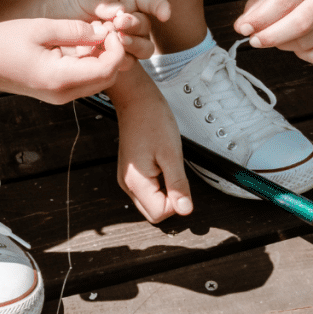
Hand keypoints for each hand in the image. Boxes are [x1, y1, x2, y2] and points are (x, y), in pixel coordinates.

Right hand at [0, 18, 130, 104]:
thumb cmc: (0, 43)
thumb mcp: (40, 28)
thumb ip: (74, 30)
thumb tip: (103, 30)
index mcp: (60, 78)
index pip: (108, 68)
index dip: (116, 46)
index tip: (109, 26)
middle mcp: (63, 93)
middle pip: (108, 77)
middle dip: (113, 52)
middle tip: (105, 28)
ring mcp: (60, 96)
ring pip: (98, 79)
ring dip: (102, 57)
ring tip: (93, 32)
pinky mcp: (56, 92)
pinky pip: (84, 79)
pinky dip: (90, 62)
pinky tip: (81, 43)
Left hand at [34, 0, 170, 59]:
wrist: (48, 22)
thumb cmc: (66, 3)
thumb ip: (103, 3)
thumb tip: (121, 11)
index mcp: (125, 2)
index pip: (149, 3)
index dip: (159, 6)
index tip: (165, 13)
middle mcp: (127, 23)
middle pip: (147, 28)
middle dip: (137, 26)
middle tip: (120, 23)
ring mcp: (121, 42)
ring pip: (143, 48)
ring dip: (133, 44)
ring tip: (116, 39)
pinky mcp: (111, 59)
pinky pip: (126, 62)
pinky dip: (119, 58)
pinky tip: (105, 51)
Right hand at [108, 68, 192, 223]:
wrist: (136, 99)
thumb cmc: (152, 120)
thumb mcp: (172, 153)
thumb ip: (178, 185)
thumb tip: (186, 210)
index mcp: (136, 182)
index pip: (159, 214)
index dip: (176, 202)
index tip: (180, 181)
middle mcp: (127, 183)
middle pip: (153, 212)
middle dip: (170, 200)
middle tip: (176, 174)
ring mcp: (127, 178)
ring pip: (150, 202)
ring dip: (164, 191)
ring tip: (167, 165)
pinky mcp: (130, 172)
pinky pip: (147, 189)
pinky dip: (158, 184)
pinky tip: (161, 164)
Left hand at [235, 0, 312, 63]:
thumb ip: (257, 4)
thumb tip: (243, 27)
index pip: (284, 1)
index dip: (261, 19)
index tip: (243, 28)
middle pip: (300, 25)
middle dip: (271, 37)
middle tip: (254, 40)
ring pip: (305, 43)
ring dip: (283, 44)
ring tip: (277, 32)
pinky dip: (299, 54)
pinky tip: (295, 40)